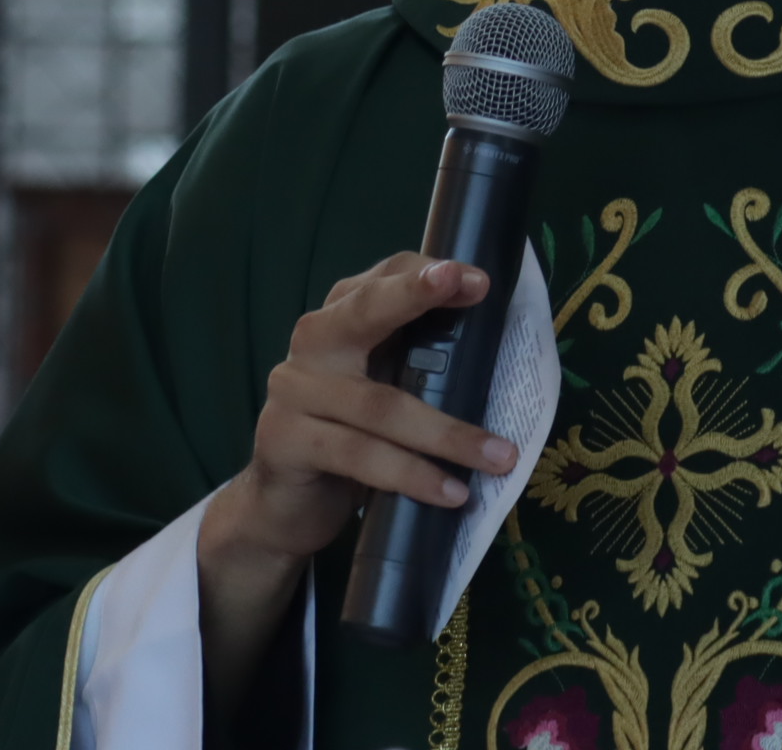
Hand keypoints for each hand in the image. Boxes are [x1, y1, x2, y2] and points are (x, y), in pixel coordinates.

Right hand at [196, 254, 518, 703]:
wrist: (282, 506)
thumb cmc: (349, 438)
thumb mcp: (384, 391)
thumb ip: (418, 365)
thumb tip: (498, 356)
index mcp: (339, 319)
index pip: (383, 279)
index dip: (428, 275)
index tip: (478, 278)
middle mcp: (312, 342)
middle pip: (366, 312)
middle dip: (418, 296)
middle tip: (472, 287)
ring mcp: (293, 390)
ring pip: (380, 405)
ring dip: (447, 434)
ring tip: (500, 456)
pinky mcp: (286, 441)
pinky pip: (359, 455)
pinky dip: (411, 475)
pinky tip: (450, 492)